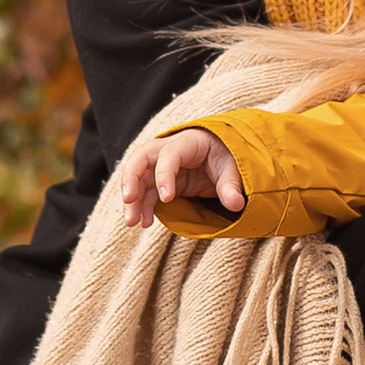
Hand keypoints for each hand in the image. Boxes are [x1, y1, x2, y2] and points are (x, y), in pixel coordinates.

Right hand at [117, 127, 245, 226]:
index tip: (166, 198)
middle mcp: (169, 150)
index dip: (164, 175)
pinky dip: (142, 206)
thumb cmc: (226, 156)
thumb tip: (236, 204)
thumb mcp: (233, 167)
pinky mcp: (161, 180)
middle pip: (141, 158)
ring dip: (133, 199)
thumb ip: (231, 185)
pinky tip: (144, 222)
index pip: (169, 154)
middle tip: (128, 199)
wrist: (222, 155)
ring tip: (131, 222)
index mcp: (188, 142)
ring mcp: (162, 165)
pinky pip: (145, 191)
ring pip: (139, 177)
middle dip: (131, 178)